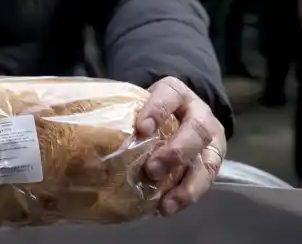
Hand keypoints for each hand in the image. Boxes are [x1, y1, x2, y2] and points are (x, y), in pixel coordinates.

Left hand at [136, 77, 226, 216]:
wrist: (179, 113)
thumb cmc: (149, 110)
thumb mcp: (138, 103)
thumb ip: (122, 113)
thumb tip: (87, 133)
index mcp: (177, 93)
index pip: (170, 94)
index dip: (158, 109)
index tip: (142, 128)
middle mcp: (199, 114)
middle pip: (197, 129)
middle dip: (175, 152)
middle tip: (152, 170)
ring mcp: (211, 140)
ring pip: (208, 161)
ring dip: (187, 185)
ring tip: (165, 203)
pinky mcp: (213, 162)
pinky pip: (207, 181)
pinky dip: (187, 196)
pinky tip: (168, 207)